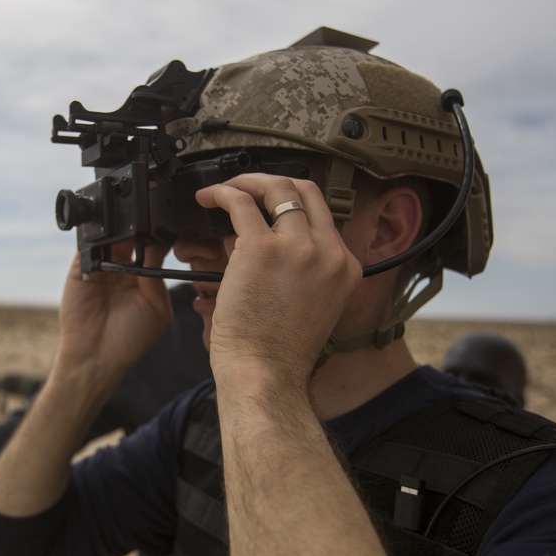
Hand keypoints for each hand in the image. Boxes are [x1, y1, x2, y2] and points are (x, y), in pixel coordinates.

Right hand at [50, 240, 172, 393]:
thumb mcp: (156, 308)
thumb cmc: (131, 338)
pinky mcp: (80, 268)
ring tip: (126, 232)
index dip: (156, 237)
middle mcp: (122, 268)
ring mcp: (100, 266)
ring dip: (116, 231)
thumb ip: (156, 277)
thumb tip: (157, 247)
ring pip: (108, 237)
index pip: (151, 247)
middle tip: (145, 224)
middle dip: (136, 229)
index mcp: (143, 276)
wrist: (96, 356)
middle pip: (129, 236)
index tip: (164, 229)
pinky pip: (86, 245)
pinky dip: (94, 238)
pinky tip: (105, 241)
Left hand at [195, 174, 361, 389]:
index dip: (293, 200)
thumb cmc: (279, 353)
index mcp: (345, 266)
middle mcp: (328, 252)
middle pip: (305, 189)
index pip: (323, 214)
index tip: (269, 202)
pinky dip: (223, 193)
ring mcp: (297, 248)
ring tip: (224, 190)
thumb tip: (271, 245)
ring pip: (275, 188)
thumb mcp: (315, 306)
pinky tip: (210, 199)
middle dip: (272, 180)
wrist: (266, 375)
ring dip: (246, 182)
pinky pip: (240, 203)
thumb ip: (305, 273)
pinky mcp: (261, 249)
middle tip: (247, 186)